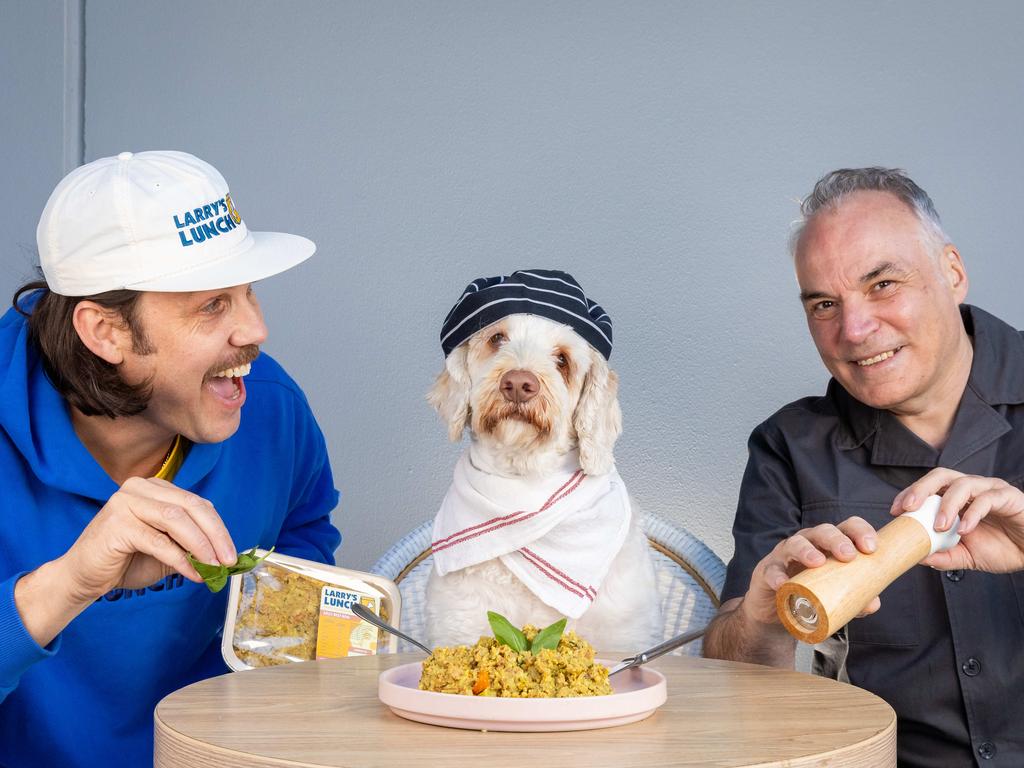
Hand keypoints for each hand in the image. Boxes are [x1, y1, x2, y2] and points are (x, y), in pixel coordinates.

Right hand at [60, 477, 237, 600]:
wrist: (83, 577)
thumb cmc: (125, 561)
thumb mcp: (168, 549)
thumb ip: (192, 545)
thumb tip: (226, 555)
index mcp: (156, 488)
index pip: (197, 504)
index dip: (218, 529)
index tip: (232, 554)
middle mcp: (141, 487)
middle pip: (191, 507)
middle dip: (215, 536)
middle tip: (228, 561)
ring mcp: (126, 502)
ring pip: (177, 520)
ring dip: (200, 546)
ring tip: (213, 567)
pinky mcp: (117, 523)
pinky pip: (159, 541)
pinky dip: (180, 559)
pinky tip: (192, 574)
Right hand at [741, 516, 880, 625]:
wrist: (776, 611)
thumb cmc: (811, 593)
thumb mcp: (837, 596)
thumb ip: (856, 599)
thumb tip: (873, 603)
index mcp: (829, 545)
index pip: (847, 527)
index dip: (860, 532)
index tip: (871, 548)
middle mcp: (808, 543)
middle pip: (822, 531)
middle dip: (836, 539)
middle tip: (848, 555)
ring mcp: (785, 555)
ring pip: (795, 543)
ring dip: (807, 550)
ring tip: (817, 562)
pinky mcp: (767, 571)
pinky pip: (771, 570)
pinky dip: (777, 576)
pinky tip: (784, 583)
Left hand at [891, 468, 1023, 573]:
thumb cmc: (1003, 548)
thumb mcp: (967, 556)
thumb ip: (943, 555)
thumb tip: (916, 558)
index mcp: (958, 498)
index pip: (929, 487)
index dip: (910, 494)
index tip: (894, 511)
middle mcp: (972, 488)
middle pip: (941, 475)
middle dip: (920, 488)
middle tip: (907, 507)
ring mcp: (990, 490)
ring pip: (963, 484)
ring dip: (946, 504)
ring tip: (938, 526)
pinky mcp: (1008, 496)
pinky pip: (987, 499)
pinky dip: (972, 513)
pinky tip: (964, 529)